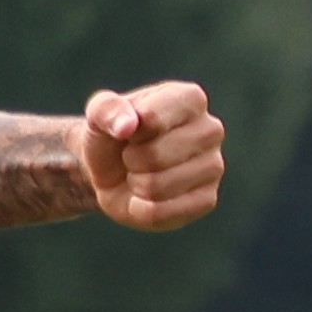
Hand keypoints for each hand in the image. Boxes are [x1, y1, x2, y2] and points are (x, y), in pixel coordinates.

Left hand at [75, 82, 224, 232]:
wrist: (115, 170)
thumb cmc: (112, 136)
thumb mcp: (98, 115)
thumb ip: (106, 109)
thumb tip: (127, 126)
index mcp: (190, 99)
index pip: (152, 118)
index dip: (128, 130)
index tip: (129, 129)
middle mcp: (211, 129)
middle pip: (154, 156)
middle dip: (131, 160)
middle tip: (133, 156)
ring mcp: (214, 166)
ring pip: (156, 187)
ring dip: (135, 184)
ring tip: (141, 174)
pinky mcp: (207, 200)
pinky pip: (160, 213)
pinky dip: (140, 208)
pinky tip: (148, 196)